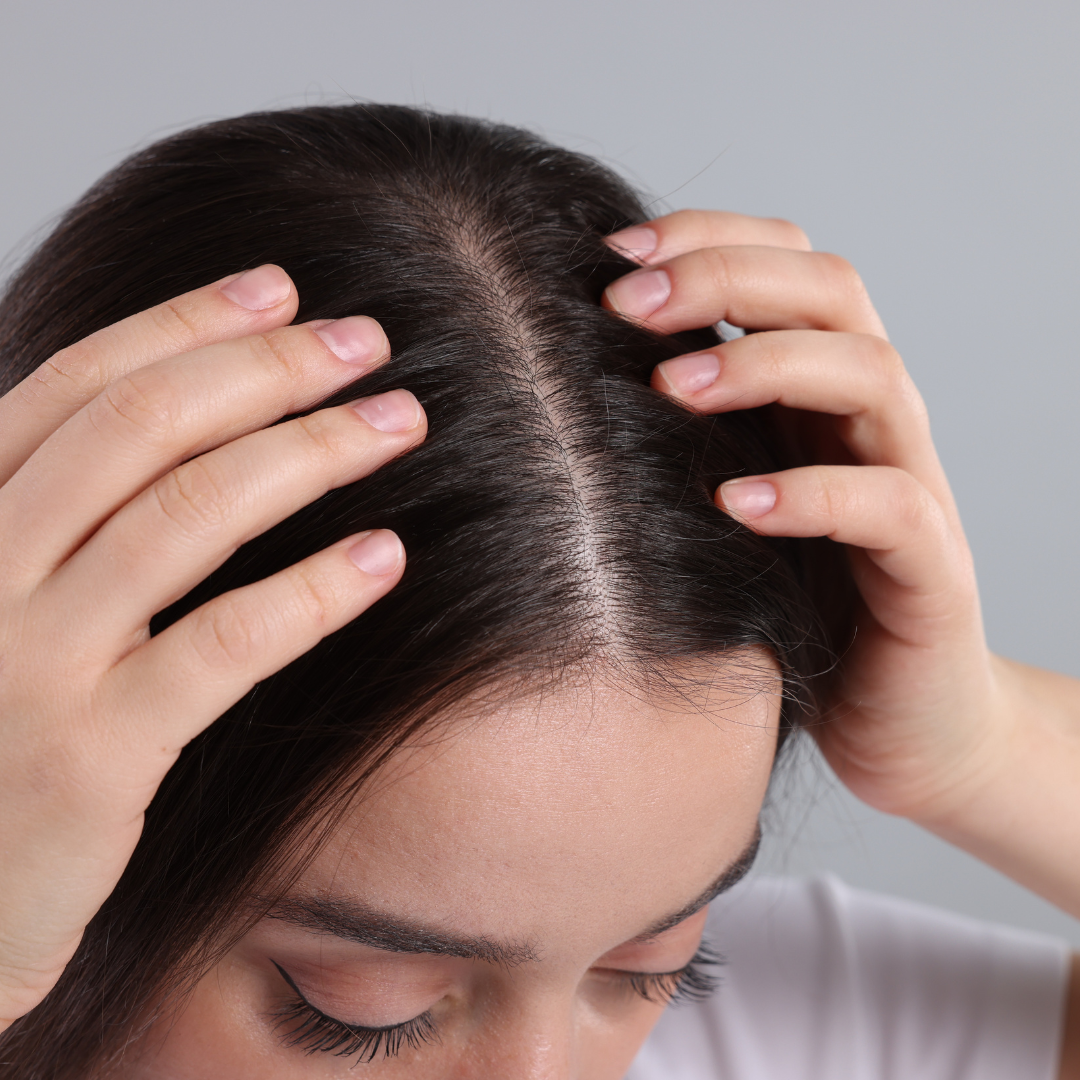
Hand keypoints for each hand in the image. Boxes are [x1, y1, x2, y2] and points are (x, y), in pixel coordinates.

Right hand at [0, 266, 425, 1028]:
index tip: (281, 288)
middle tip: (369, 341)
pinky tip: (384, 554)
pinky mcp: (89, 757)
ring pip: (188, 516)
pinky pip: (223, 645)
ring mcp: (26, 663)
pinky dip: (314, 590)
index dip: (185, 324)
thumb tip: (190, 421)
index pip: (77, 385)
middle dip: (268, 370)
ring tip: (401, 423)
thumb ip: (60, 517)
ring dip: (312, 454)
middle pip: (142, 429)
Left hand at [602, 212, 1079, 920]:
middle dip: (725, 277)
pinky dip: (810, 493)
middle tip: (623, 303)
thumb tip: (554, 383)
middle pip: (832, 290)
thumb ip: (679, 440)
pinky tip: (734, 504)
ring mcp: (910, 484)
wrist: (896, 716)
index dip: (707, 237)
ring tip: (672, 387)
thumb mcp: (720, 503)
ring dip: (764, 364)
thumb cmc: (789, 603)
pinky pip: (890, 505)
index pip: (788, 264)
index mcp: (819, 391)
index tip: (608, 255)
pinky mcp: (930, 569)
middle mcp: (869, 420)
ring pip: (870, 375)